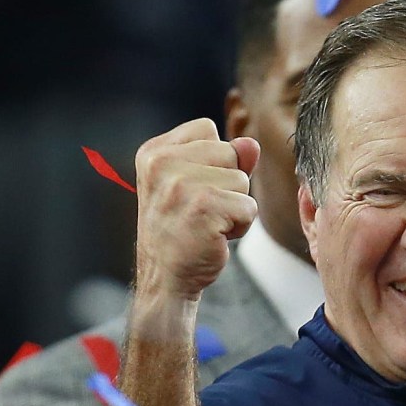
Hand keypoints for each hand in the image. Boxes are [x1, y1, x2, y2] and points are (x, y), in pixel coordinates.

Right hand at [133, 118, 259, 300]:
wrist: (165, 277)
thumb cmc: (181, 229)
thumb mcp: (195, 184)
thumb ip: (224, 159)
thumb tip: (251, 144)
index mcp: (154, 152)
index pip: (207, 128)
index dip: (213, 160)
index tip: (191, 189)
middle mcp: (162, 163)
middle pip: (230, 152)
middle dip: (227, 183)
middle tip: (200, 210)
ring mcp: (181, 185)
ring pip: (242, 180)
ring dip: (234, 206)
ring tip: (206, 223)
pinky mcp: (204, 208)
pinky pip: (249, 206)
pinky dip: (240, 226)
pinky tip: (214, 237)